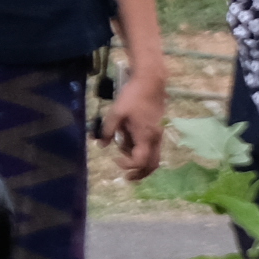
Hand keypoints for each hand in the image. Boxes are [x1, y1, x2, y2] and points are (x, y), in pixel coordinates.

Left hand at [106, 66, 168, 180]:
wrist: (151, 81)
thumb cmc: (133, 96)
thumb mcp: (115, 113)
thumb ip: (107, 130)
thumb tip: (100, 145)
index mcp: (146, 136)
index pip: (140, 161)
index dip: (128, 165)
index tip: (115, 160)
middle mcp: (155, 138)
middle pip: (152, 165)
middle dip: (140, 173)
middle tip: (126, 177)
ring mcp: (158, 134)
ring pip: (153, 156)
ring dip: (139, 160)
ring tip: (121, 149)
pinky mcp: (157, 129)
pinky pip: (152, 147)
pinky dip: (141, 150)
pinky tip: (127, 139)